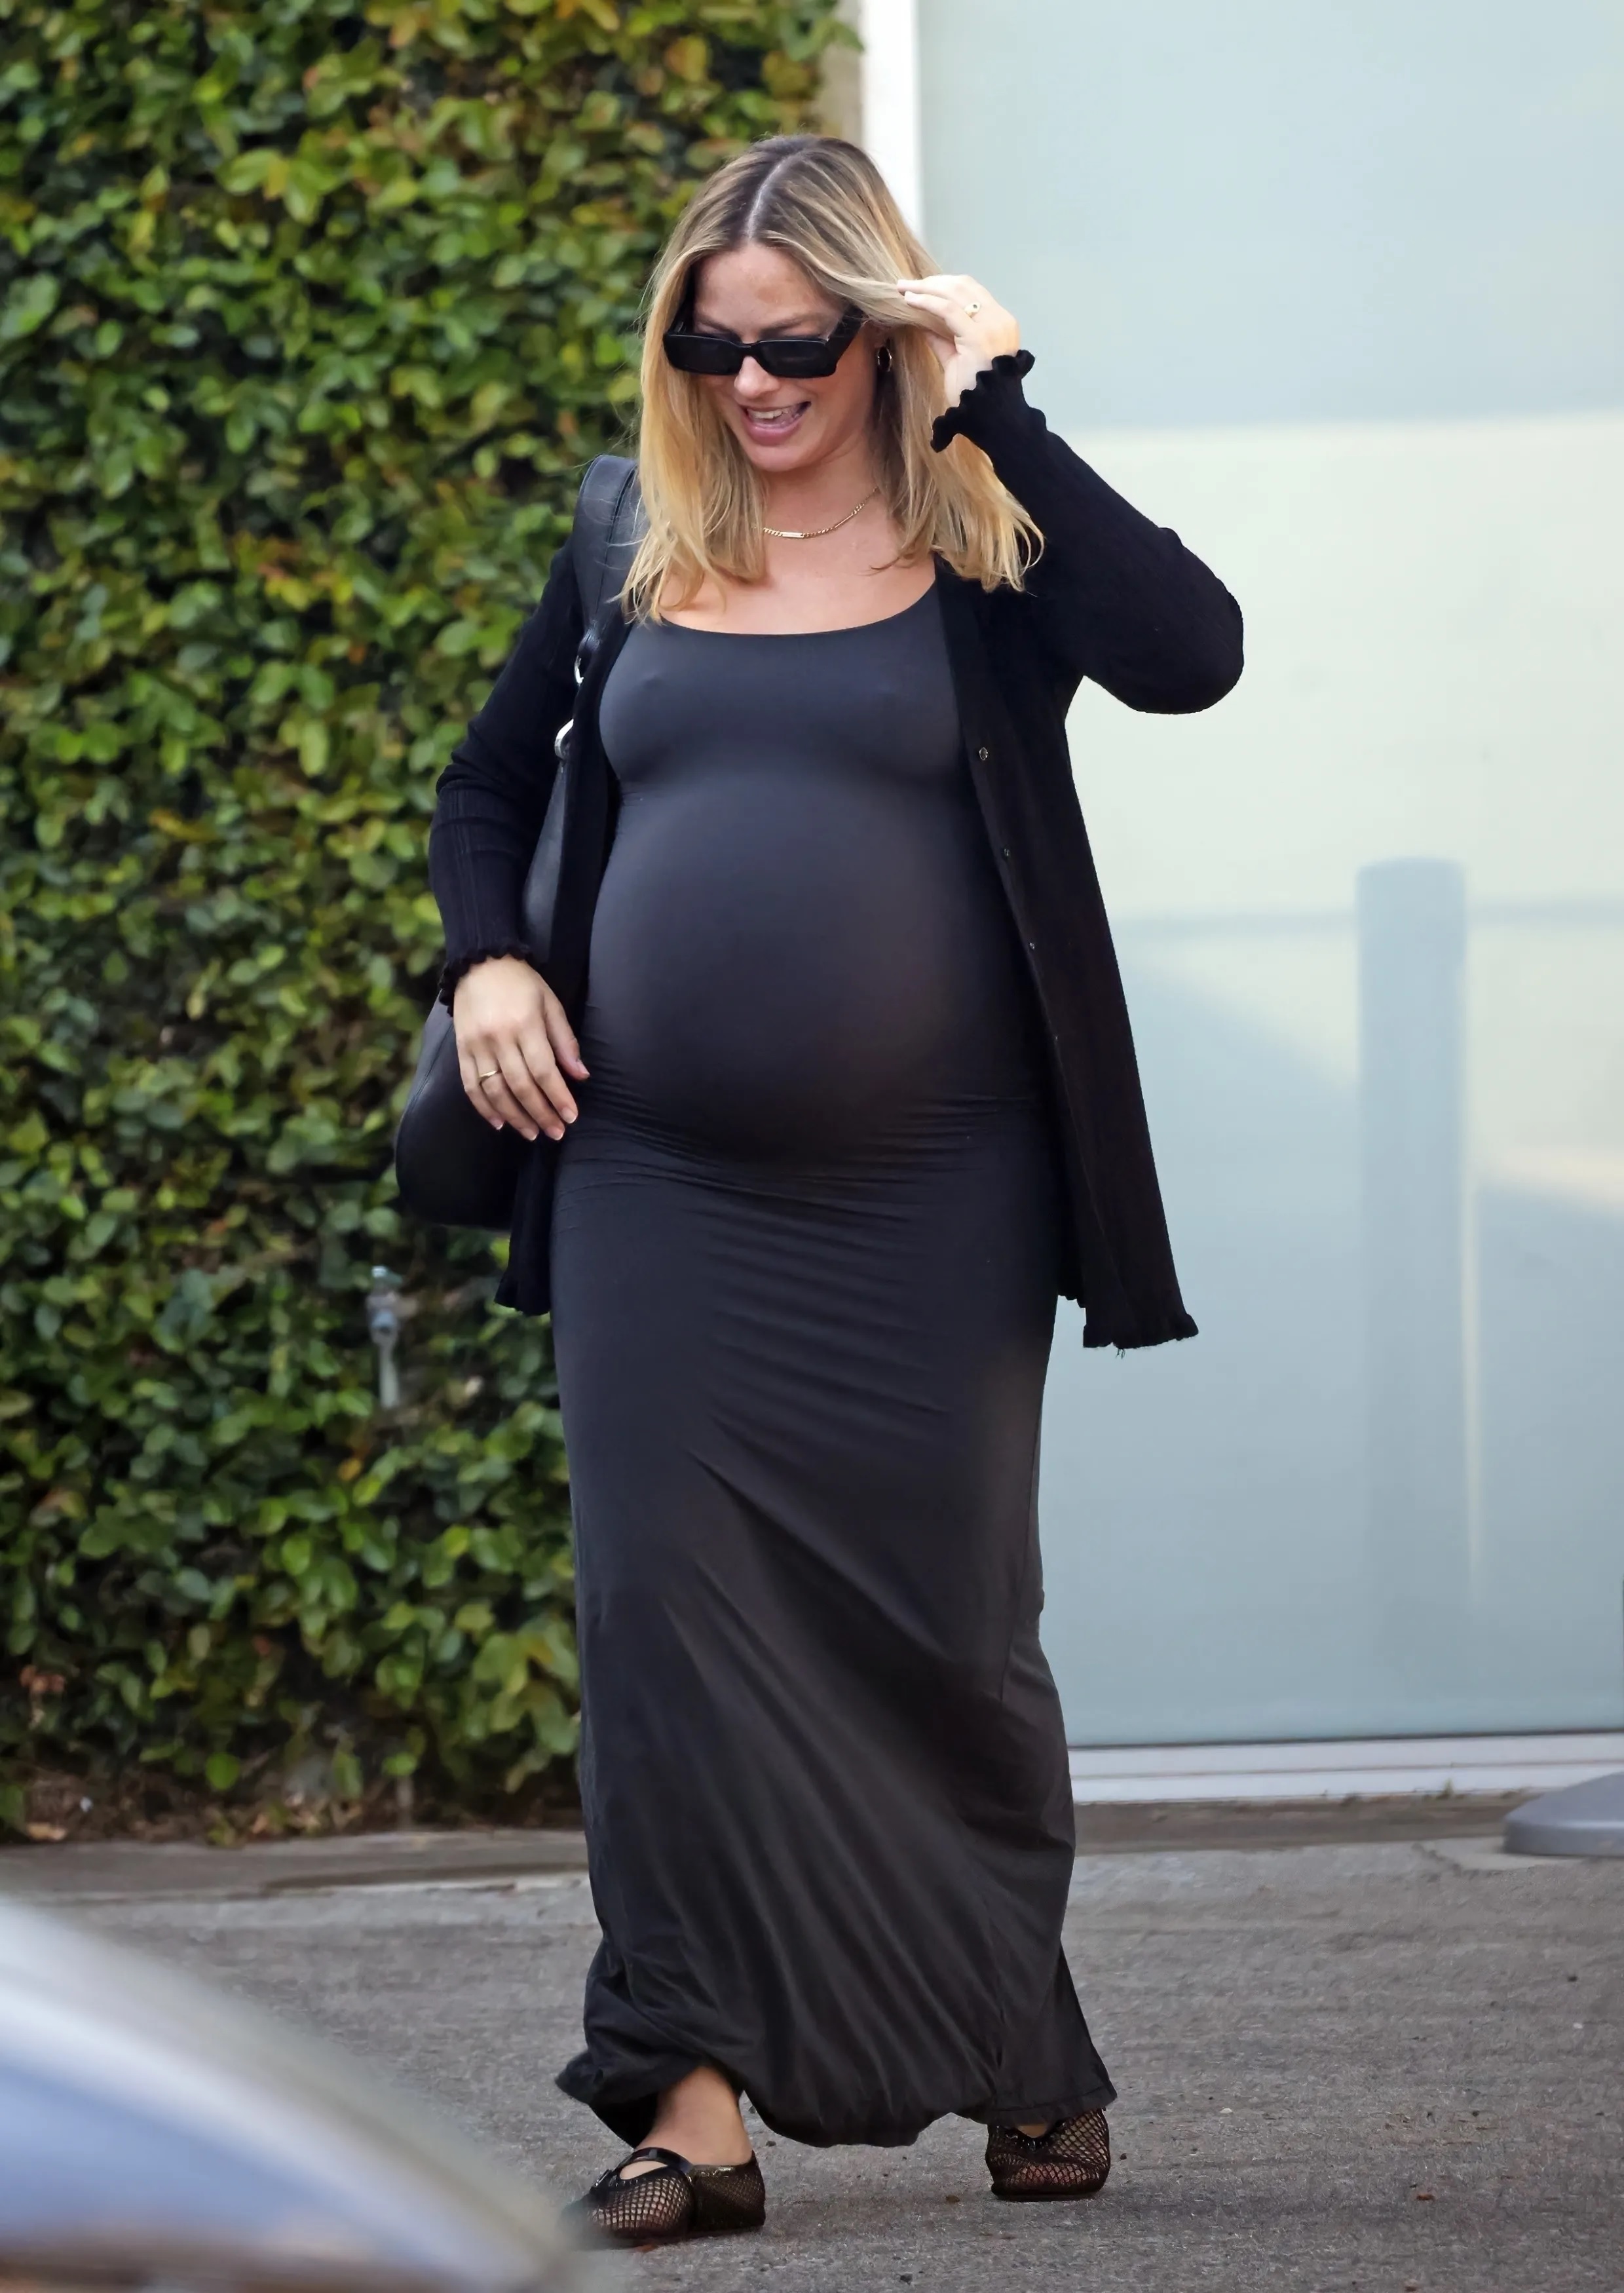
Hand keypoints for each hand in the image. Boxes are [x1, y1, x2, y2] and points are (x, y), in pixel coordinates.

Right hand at [453, 955, 587, 1142]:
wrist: (479, 963)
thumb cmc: (522, 984)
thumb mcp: (551, 1004)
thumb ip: (565, 1041)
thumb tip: (581, 1075)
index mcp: (525, 1025)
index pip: (544, 1071)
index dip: (558, 1097)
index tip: (571, 1117)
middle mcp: (499, 1038)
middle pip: (521, 1086)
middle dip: (540, 1113)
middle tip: (556, 1133)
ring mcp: (477, 1045)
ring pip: (495, 1091)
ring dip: (515, 1117)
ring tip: (532, 1133)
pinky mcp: (461, 1049)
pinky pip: (470, 1085)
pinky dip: (484, 1108)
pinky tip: (499, 1123)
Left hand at [894, 273, 1019, 406]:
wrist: (989, 418)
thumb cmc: (974, 395)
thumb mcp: (956, 359)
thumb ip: (942, 338)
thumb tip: (922, 320)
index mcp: (1000, 323)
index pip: (972, 292)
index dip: (944, 285)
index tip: (921, 287)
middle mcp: (1000, 320)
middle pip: (964, 286)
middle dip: (932, 282)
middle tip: (905, 284)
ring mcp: (992, 326)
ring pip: (955, 292)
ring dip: (925, 287)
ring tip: (903, 288)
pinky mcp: (978, 336)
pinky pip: (947, 309)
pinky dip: (926, 301)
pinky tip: (909, 301)